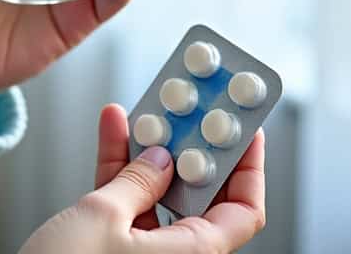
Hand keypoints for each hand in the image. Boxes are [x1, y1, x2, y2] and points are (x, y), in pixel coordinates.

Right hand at [18, 104, 267, 253]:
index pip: (242, 211)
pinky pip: (126, 201)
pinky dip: (118, 166)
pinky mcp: (111, 248)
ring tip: (147, 111)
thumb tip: (160, 158)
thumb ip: (136, 182)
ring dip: (149, 149)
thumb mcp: (102, 217)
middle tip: (191, 111)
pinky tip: (113, 130)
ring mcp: (142, 253)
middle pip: (199, 196)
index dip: (248, 168)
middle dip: (191, 148)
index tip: (245, 130)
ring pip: (158, 193)